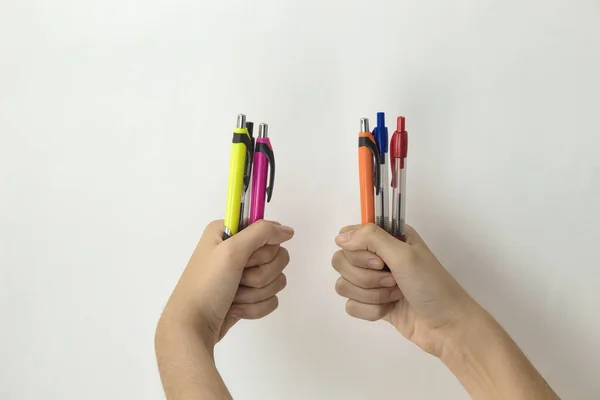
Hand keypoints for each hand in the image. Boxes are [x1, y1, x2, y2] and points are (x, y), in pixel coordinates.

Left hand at [159, 219, 293, 348]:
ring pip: (276, 279)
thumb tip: (287, 230)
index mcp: (228, 233)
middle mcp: (237, 250)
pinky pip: (271, 298)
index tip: (247, 257)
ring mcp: (243, 275)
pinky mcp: (249, 296)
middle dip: (260, 274)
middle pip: (276, 256)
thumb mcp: (230, 251)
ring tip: (234, 296)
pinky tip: (235, 308)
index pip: (267, 230)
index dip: (262, 247)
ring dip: (256, 293)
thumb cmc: (206, 287)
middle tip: (238, 278)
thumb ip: (262, 233)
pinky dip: (255, 307)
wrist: (193, 327)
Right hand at [332, 223, 479, 357]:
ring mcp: (373, 282)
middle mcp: (377, 256)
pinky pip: (351, 306)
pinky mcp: (371, 304)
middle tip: (393, 280)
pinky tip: (389, 310)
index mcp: (387, 238)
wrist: (447, 327)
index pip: (348, 236)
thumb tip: (340, 238)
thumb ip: (371, 238)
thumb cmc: (431, 285)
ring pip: (344, 284)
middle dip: (366, 276)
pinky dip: (370, 311)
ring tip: (395, 295)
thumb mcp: (405, 255)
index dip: (357, 250)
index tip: (379, 261)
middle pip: (341, 261)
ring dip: (371, 294)